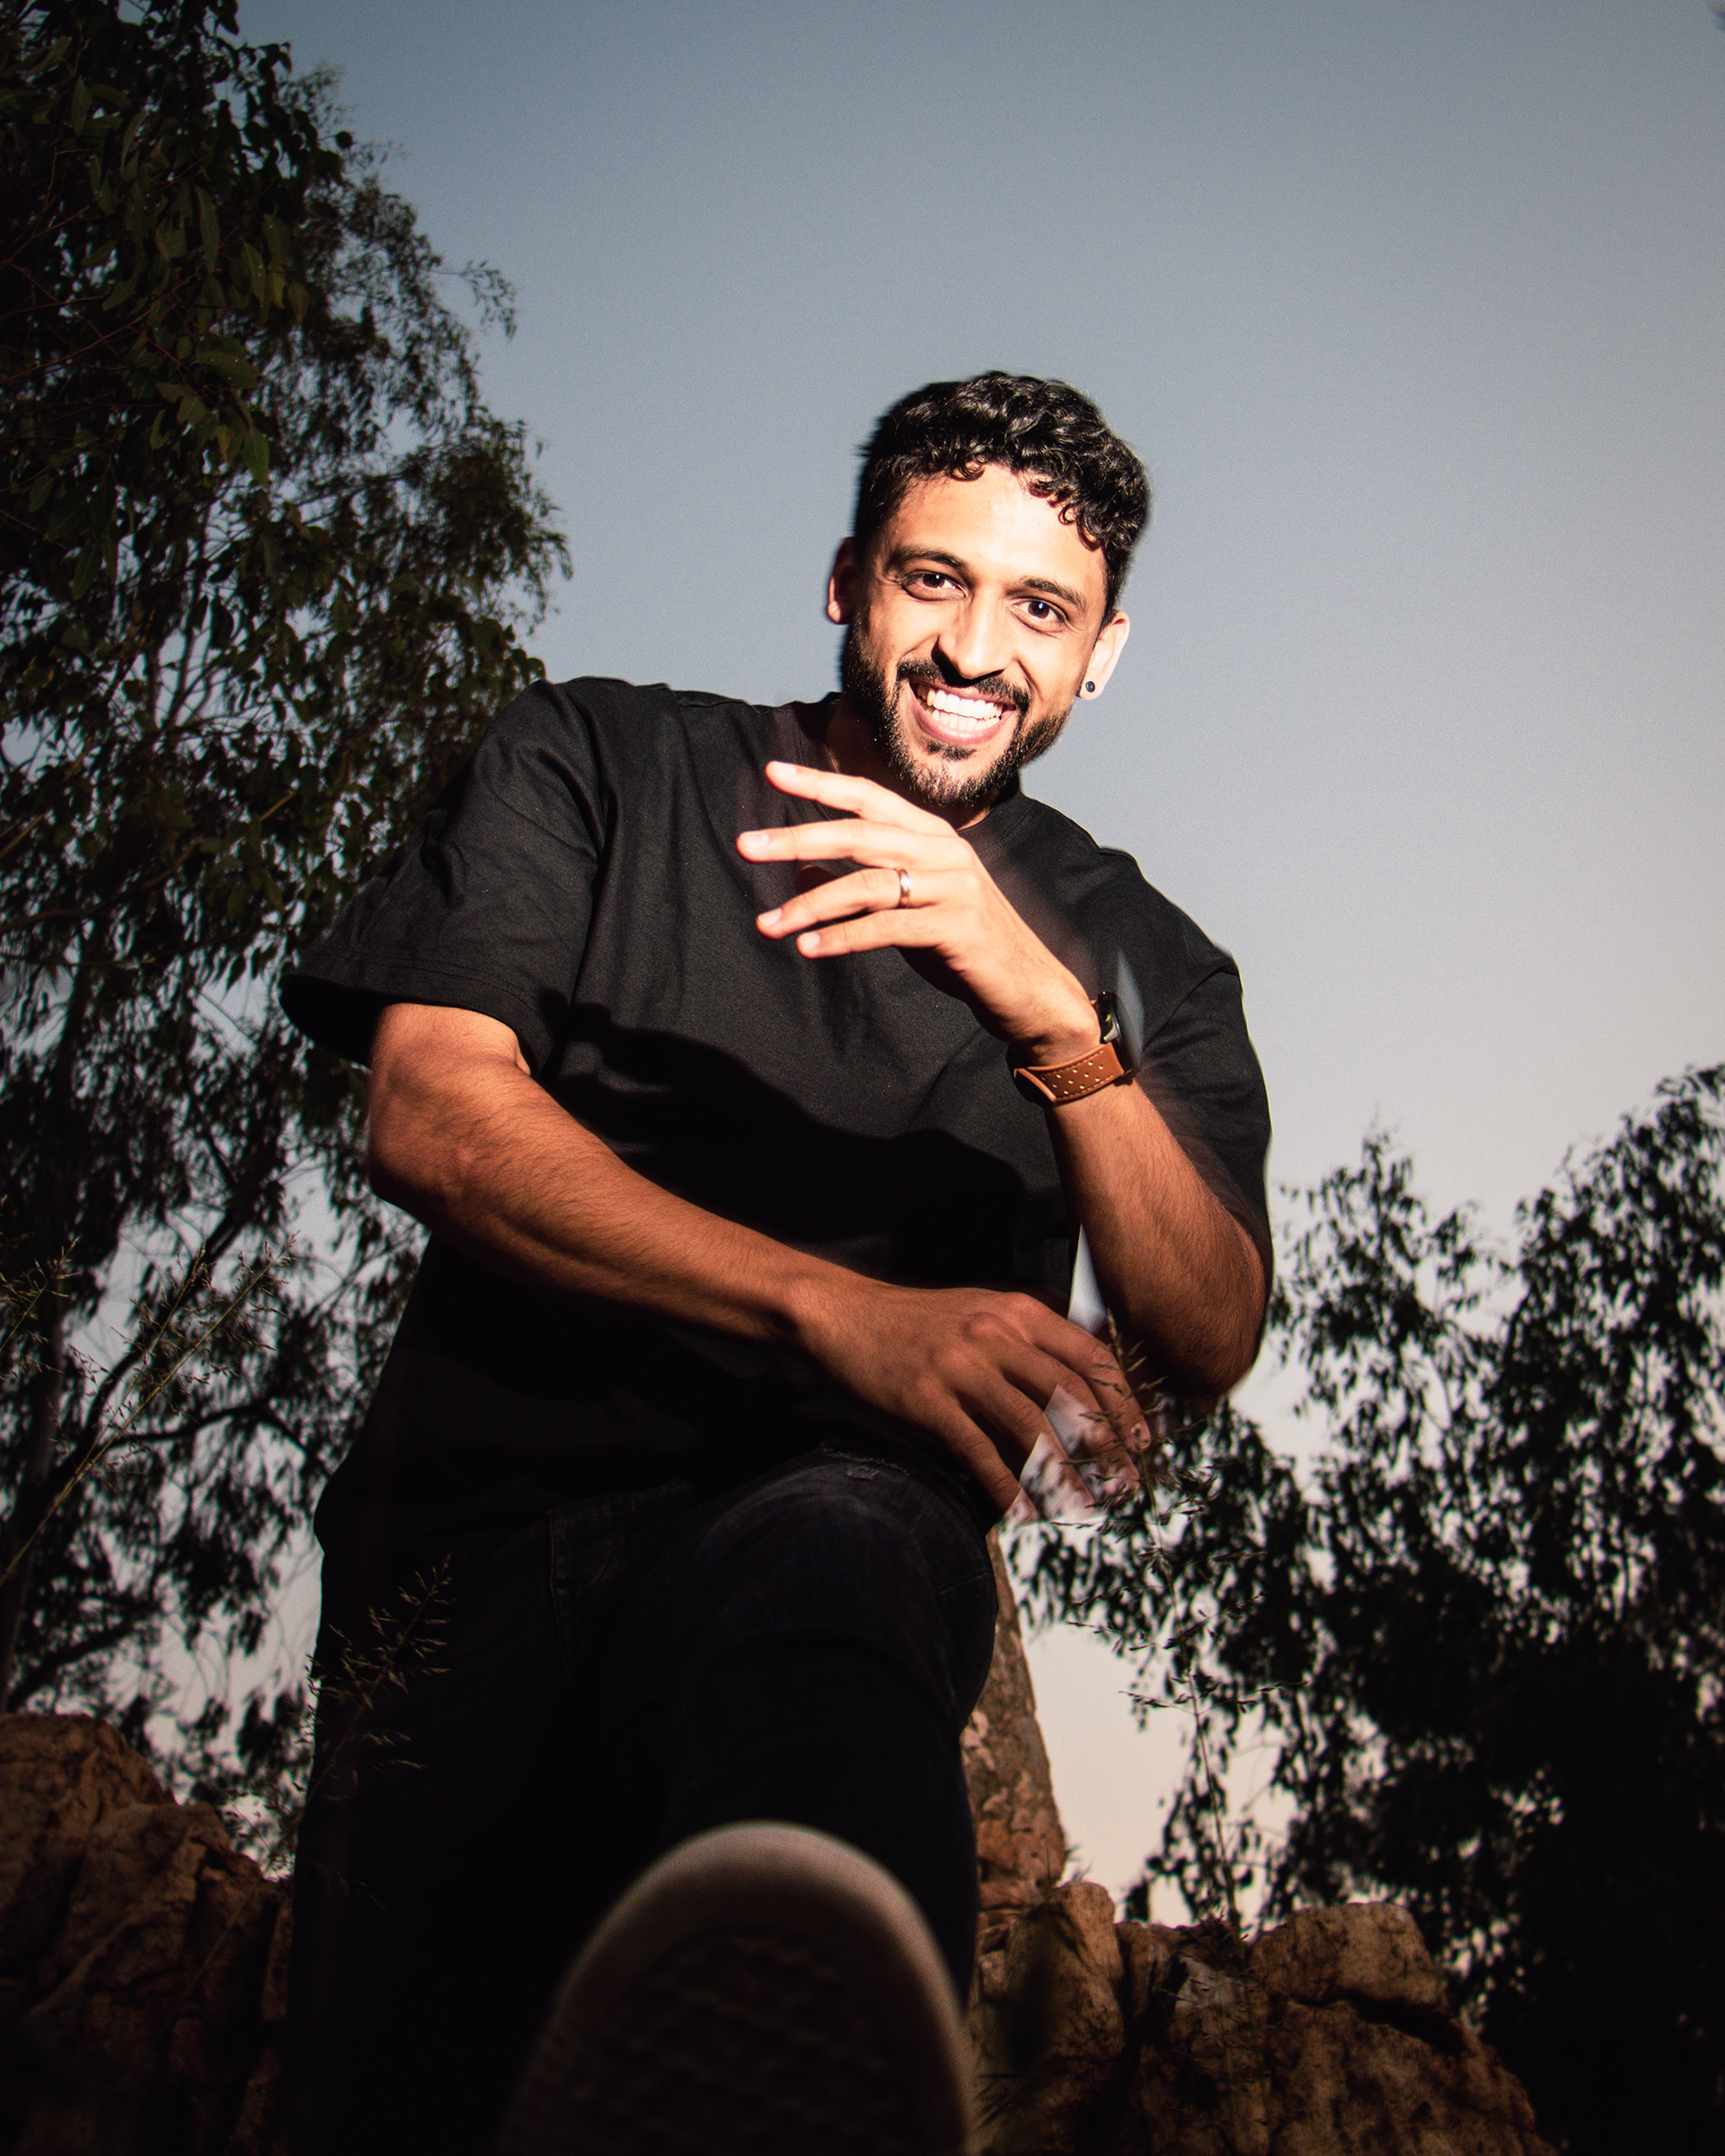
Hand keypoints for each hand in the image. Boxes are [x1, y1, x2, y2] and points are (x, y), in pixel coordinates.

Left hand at [738, 762, 1099, 1064]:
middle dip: (797, 838)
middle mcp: (945, 852)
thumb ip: (863, 885)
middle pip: (859, 835)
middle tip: (747, 846)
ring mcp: (954, 887)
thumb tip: (799, 873)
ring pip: (866, 885)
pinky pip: (886, 928)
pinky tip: (809, 949)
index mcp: (933, 836)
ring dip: (809, 906)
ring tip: (767, 925)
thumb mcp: (908, 905)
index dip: (821, 784)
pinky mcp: (957, 927)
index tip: (772, 773)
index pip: (869, 800)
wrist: (1028, 986)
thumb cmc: (961, 944)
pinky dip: (842, 938)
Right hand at [791, 1274, 1151, 1513]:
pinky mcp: (927, 1399)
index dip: (1124, 1402)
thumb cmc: (921, 1320)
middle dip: (1106, 1445)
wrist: (846, 1315)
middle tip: (1124, 1483)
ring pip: (1030, 1425)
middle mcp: (996, 1335)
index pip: (1090, 1356)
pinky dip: (1004, 1484)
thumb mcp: (985, 1306)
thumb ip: (1033, 1333)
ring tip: (1082, 1506)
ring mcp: (961, 1367)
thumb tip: (1088, 1371)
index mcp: (1018, 1311)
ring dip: (1062, 1472)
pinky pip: (976, 1448)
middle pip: (1070, 1394)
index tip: (1143, 1440)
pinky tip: (1022, 1510)